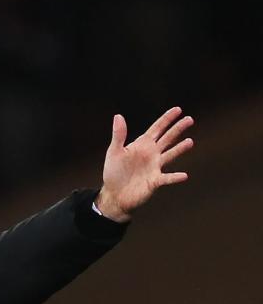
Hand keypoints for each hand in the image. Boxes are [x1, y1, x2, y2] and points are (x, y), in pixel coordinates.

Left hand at [95, 107, 194, 222]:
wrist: (114, 194)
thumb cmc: (114, 172)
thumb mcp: (114, 152)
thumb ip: (118, 135)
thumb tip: (118, 116)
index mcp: (142, 145)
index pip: (157, 128)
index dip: (167, 119)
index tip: (178, 109)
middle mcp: (151, 154)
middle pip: (167, 138)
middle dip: (177, 129)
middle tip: (190, 119)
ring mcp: (155, 167)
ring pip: (170, 155)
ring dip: (179, 149)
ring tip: (190, 141)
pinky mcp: (155, 181)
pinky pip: (167, 178)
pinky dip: (175, 177)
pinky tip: (184, 175)